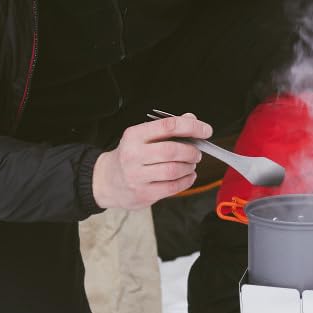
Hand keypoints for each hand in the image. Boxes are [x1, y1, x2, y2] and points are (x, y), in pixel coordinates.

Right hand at [92, 112, 211, 209]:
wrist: (106, 181)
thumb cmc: (130, 156)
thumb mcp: (142, 137)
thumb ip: (167, 128)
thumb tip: (192, 119)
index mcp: (134, 135)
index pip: (168, 126)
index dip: (192, 127)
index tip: (206, 130)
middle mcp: (133, 154)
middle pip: (172, 150)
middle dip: (191, 151)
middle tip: (197, 153)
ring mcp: (137, 176)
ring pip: (174, 170)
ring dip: (189, 166)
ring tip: (190, 164)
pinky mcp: (143, 193)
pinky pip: (172, 187)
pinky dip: (186, 181)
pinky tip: (188, 176)